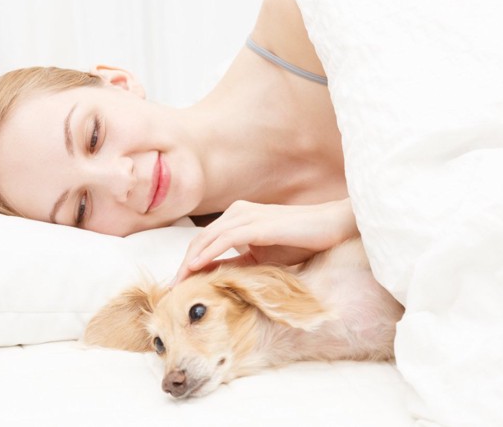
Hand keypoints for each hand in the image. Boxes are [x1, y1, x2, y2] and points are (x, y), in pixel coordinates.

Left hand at [171, 199, 356, 284]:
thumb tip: (213, 277)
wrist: (330, 228)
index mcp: (237, 217)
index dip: (189, 261)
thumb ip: (238, 263)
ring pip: (207, 239)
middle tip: (172, 289)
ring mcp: (246, 216)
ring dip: (190, 262)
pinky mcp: (257, 224)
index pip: (205, 240)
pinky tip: (195, 268)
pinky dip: (208, 253)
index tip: (180, 285)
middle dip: (184, 264)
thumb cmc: (299, 241)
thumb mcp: (262, 257)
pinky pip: (225, 240)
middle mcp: (237, 212)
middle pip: (200, 239)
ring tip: (179, 283)